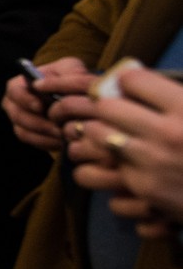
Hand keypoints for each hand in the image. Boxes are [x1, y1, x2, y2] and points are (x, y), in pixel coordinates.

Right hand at [2, 55, 91, 151]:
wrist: (78, 96)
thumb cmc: (70, 77)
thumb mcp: (71, 68)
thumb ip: (65, 72)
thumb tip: (50, 84)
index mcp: (18, 85)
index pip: (14, 92)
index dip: (24, 100)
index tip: (40, 106)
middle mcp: (13, 105)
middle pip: (17, 116)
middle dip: (38, 123)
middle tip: (57, 127)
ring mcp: (20, 122)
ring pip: (24, 132)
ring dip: (44, 135)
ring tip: (63, 136)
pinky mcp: (30, 136)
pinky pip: (34, 143)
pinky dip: (48, 143)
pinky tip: (62, 142)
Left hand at [70, 67, 182, 233]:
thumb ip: (175, 97)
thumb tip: (135, 78)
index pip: (131, 79)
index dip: (128, 81)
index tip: (129, 87)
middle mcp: (166, 133)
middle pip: (105, 107)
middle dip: (106, 107)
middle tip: (113, 112)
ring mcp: (152, 163)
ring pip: (94, 138)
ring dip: (97, 137)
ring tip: (108, 139)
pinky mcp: (144, 190)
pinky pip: (105, 174)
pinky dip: (110, 173)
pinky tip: (123, 170)